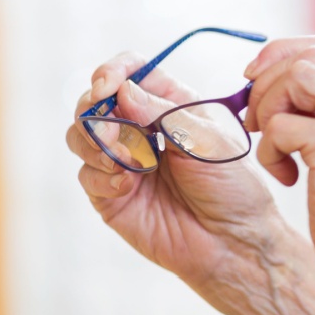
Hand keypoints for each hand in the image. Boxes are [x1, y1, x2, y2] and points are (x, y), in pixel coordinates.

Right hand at [67, 54, 282, 296]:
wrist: (233, 242)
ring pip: (81, 136)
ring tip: (127, 162)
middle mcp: (143, 129)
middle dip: (96, 111)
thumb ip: (163, 113)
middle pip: (94, 102)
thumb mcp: (206, 140)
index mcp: (172, 105)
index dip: (113, 72)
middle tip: (114, 133)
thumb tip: (121, 91)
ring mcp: (124, 162)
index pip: (131, 72)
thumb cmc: (232, 186)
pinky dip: (101, 176)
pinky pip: (86, 175)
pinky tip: (127, 186)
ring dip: (95, 143)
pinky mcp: (111, 195)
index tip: (106, 86)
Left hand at [245, 37, 314, 314]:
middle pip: (306, 54)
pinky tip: (288, 176)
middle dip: (266, 81)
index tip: (255, 77)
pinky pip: (279, 126)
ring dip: (266, 111)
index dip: (283, 53)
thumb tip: (278, 77)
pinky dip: (270, 151)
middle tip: (254, 118)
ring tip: (274, 148)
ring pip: (291, 78)